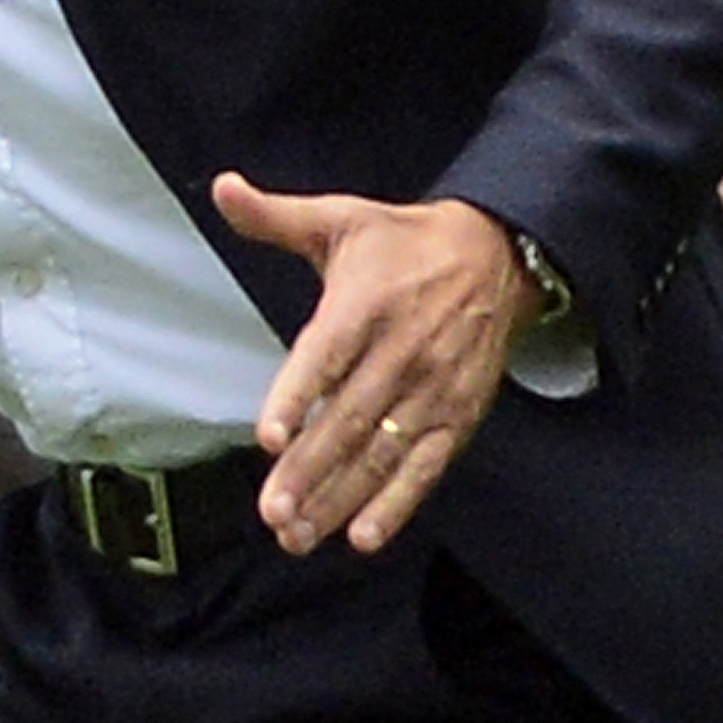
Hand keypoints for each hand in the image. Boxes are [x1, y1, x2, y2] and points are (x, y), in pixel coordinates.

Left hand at [218, 172, 528, 555]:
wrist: (499, 255)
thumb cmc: (404, 241)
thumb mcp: (340, 217)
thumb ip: (275, 216)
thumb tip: (223, 186)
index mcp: (365, 304)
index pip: (325, 357)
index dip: (296, 398)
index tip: (268, 437)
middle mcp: (401, 352)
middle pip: (349, 420)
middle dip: (310, 470)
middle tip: (273, 511)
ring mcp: (434, 389)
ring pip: (381, 453)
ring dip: (340, 498)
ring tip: (298, 533)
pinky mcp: (459, 415)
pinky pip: (425, 467)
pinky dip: (396, 505)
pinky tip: (363, 536)